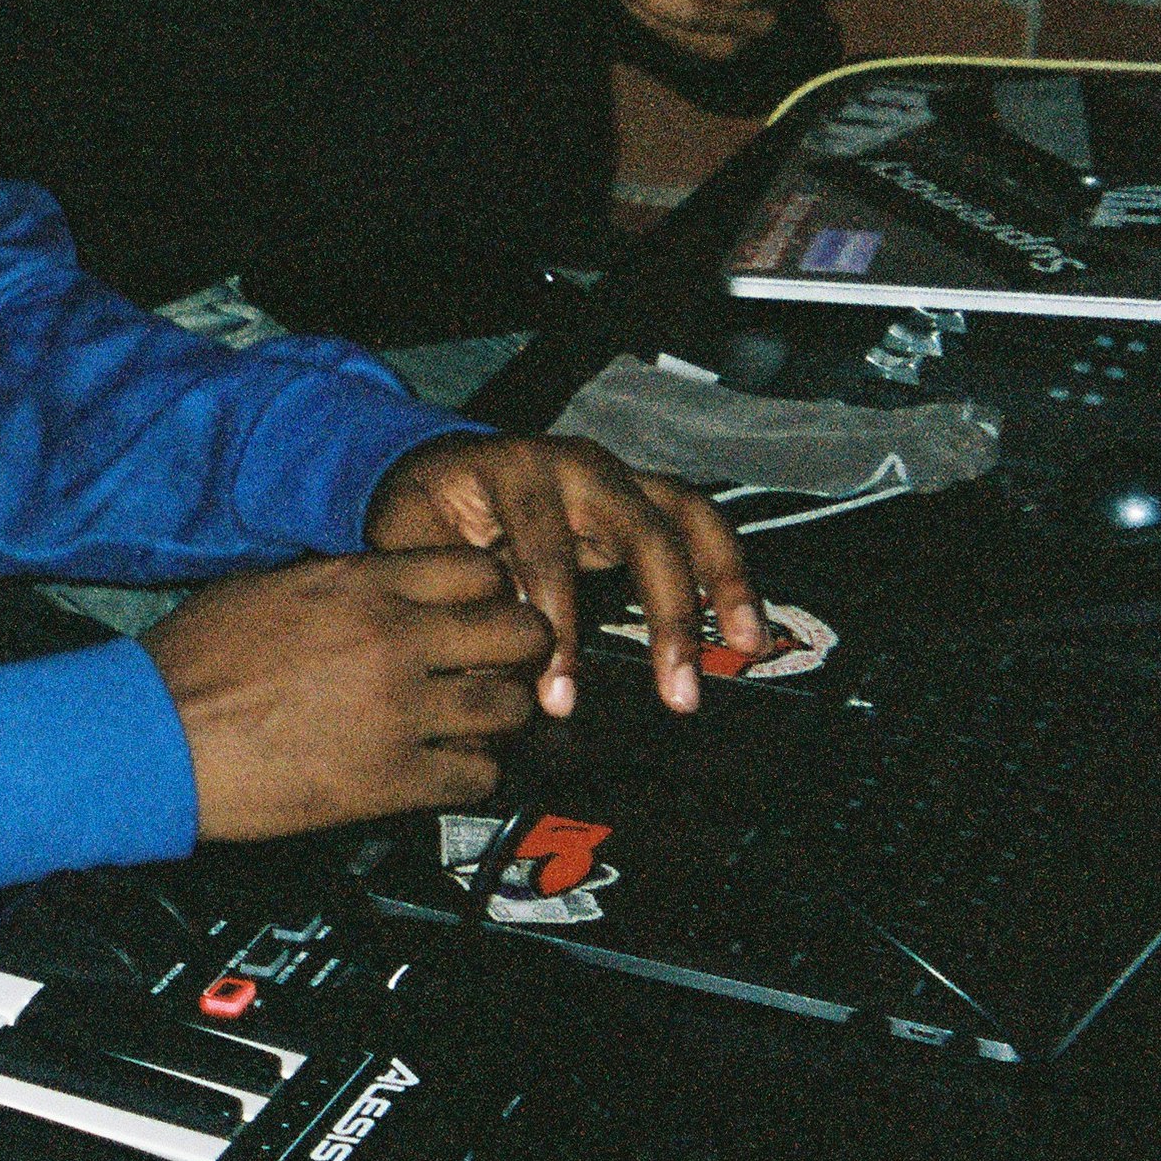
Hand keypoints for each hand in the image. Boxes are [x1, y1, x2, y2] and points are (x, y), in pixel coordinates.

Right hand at [140, 551, 552, 839]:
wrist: (154, 735)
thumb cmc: (192, 663)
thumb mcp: (267, 588)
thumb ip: (340, 585)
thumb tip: (381, 590)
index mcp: (360, 585)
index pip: (479, 571)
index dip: (491, 594)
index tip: (484, 612)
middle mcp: (393, 639)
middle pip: (517, 632)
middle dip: (518, 651)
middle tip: (501, 667)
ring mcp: (400, 710)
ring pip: (510, 708)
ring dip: (499, 717)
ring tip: (474, 723)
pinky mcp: (392, 779)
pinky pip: (478, 776)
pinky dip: (471, 774)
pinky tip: (444, 768)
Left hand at [366, 435, 762, 718]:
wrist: (437, 468)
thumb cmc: (425, 516)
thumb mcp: (413, 549)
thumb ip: (447, 605)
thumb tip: (489, 686)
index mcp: (509, 472)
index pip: (544, 553)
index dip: (556, 629)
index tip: (559, 698)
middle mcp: (573, 463)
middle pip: (637, 529)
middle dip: (663, 614)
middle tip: (675, 692)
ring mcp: (614, 472)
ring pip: (684, 515)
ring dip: (718, 582)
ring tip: (745, 647)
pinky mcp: (640, 491)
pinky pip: (698, 520)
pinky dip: (728, 568)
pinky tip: (747, 624)